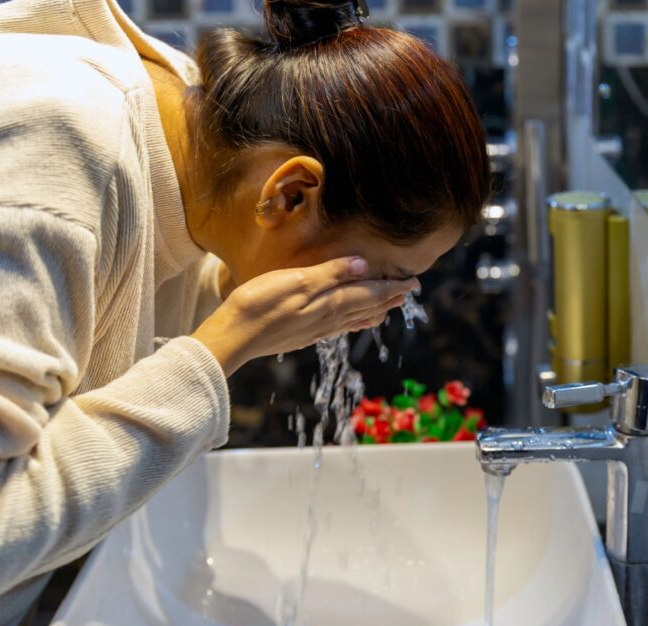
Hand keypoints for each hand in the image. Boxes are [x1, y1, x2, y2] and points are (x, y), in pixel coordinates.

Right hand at [192, 257, 416, 375]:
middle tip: (409, 292)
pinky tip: (352, 322)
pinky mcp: (303, 335)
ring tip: (390, 306)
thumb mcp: (296, 281)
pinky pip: (340, 326)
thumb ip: (330, 273)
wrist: (233, 337)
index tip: (414, 282)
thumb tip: (363, 265)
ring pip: (355, 318)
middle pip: (367, 307)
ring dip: (375, 310)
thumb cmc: (259, 305)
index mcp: (331, 303)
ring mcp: (316, 329)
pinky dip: (355, 320)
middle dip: (390, 298)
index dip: (393, 287)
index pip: (371, 293)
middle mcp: (329, 319)